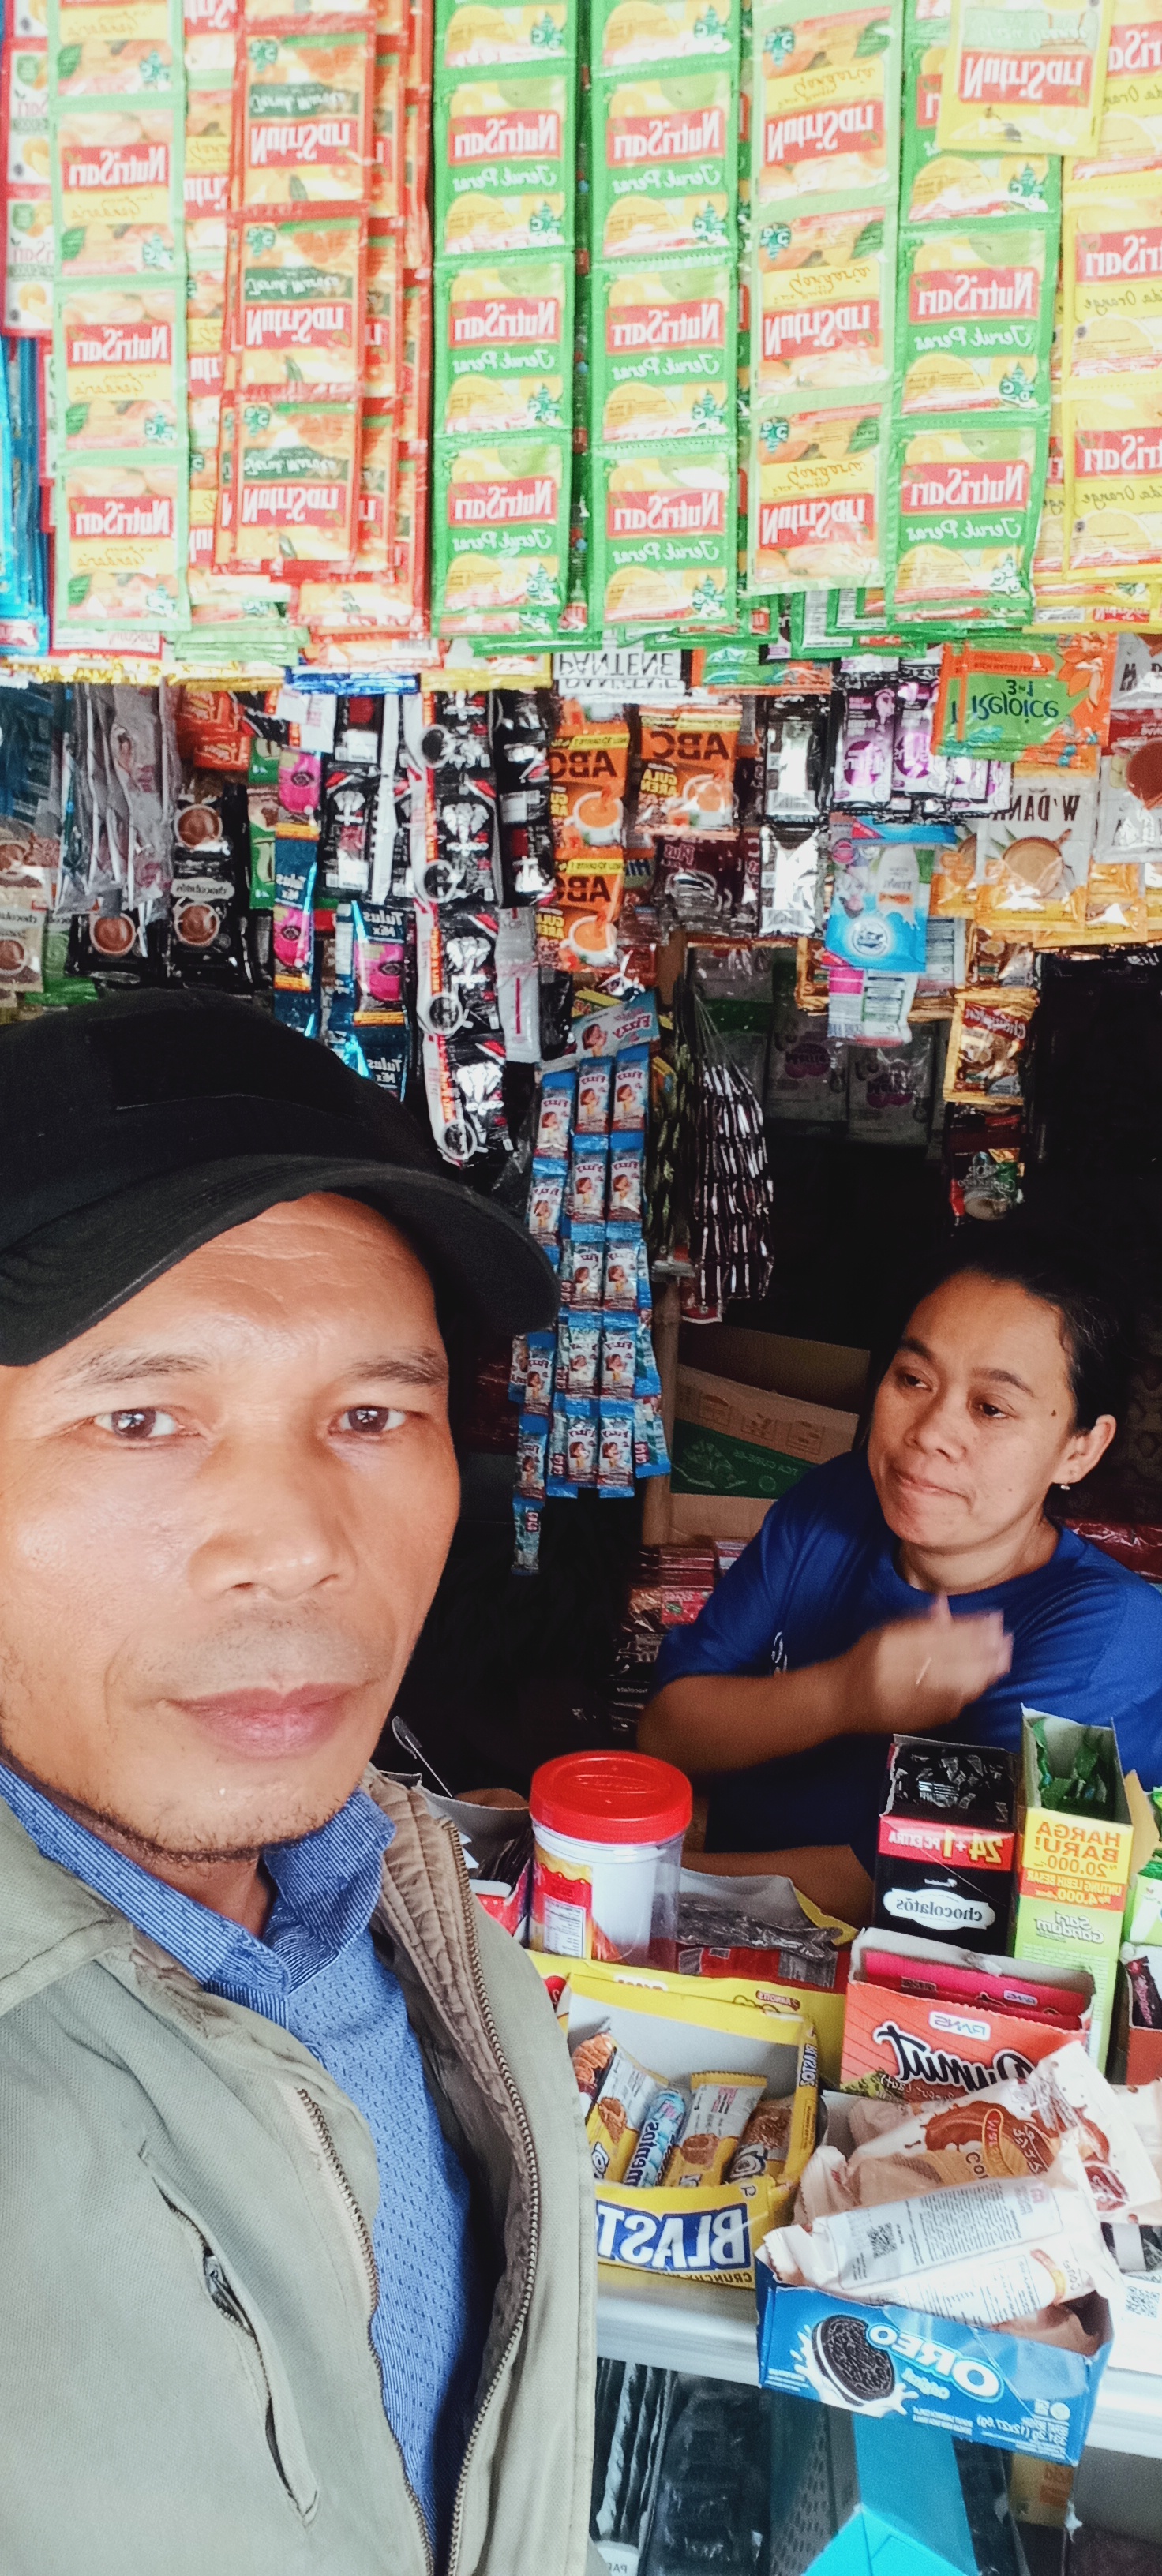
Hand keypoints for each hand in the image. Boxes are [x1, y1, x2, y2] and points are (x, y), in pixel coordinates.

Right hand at [842, 1595, 1011, 1735]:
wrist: (843, 1701)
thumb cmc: (864, 1661)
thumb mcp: (886, 1632)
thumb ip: (918, 1622)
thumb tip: (945, 1604)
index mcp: (892, 1646)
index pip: (941, 1635)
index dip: (971, 1628)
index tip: (993, 1619)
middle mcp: (903, 1672)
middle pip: (954, 1659)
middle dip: (984, 1649)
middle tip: (1007, 1639)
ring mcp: (913, 1698)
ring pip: (957, 1683)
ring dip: (984, 1670)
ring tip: (1003, 1657)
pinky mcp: (923, 1718)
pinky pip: (954, 1703)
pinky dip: (972, 1689)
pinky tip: (986, 1679)